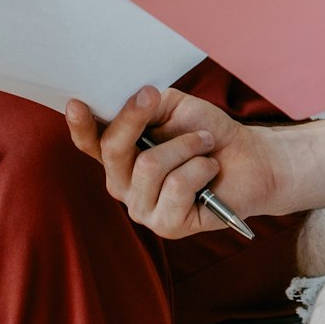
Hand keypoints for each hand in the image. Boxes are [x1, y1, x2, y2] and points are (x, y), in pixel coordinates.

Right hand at [64, 86, 280, 238]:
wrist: (247, 159)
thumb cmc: (207, 131)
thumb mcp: (173, 106)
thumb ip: (148, 104)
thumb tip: (135, 98)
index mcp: (118, 155)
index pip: (90, 142)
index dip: (79, 126)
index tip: (77, 104)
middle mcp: (122, 183)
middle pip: (113, 150)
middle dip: (137, 118)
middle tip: (157, 99)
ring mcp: (141, 208)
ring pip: (149, 165)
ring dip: (186, 145)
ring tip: (204, 145)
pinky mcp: (166, 225)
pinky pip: (176, 186)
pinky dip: (200, 168)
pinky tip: (209, 170)